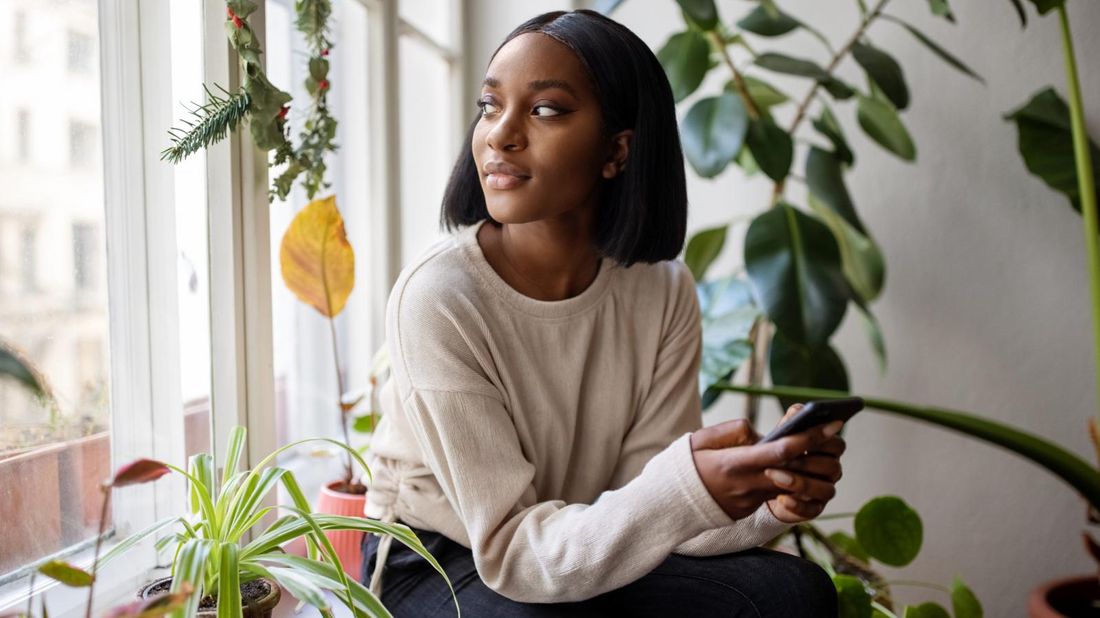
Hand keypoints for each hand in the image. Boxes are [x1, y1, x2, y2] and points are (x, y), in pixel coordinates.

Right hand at [689, 405, 843, 521]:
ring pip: (790, 485)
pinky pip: (774, 493)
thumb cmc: (683, 466)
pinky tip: (791, 465)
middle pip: (794, 470)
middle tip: (835, 432)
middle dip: (818, 452)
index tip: (830, 424)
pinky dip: (785, 479)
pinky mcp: (749, 510)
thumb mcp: (701, 439)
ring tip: (814, 449)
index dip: (809, 438)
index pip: (781, 451)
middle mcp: (746, 485)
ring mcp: (750, 501)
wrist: (668, 503)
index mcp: (734, 464)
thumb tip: (758, 432)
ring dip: (806, 468)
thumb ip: (732, 431)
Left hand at [764, 404, 846, 523]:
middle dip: (809, 461)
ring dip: (801, 482)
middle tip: (786, 458)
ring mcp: (824, 491)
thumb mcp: (780, 436)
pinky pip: (812, 510)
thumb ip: (790, 422)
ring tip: (775, 476)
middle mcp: (831, 470)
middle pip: (833, 467)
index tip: (807, 436)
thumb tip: (799, 410)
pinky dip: (797, 505)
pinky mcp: (813, 509)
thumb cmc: (776, 453)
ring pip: (826, 490)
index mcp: (827, 450)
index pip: (837, 444)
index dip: (824, 441)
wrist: (763, 482)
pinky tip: (781, 498)